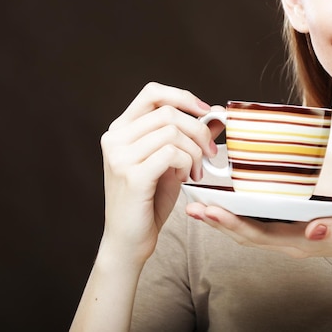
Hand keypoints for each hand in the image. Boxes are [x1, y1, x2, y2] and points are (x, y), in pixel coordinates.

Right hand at [99, 82, 220, 263]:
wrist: (130, 239)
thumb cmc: (151, 198)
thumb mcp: (173, 160)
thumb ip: (190, 135)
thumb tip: (216, 112)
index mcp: (121, 128)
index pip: (152, 92)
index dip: (183, 97)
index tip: (206, 112)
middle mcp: (115, 138)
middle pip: (168, 112)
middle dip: (198, 130)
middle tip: (210, 152)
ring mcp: (120, 156)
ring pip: (172, 132)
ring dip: (195, 151)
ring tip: (196, 171)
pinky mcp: (131, 175)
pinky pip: (171, 153)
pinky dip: (187, 163)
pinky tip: (186, 178)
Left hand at [185, 198, 331, 271]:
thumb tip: (311, 228)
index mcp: (306, 241)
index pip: (260, 235)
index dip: (232, 224)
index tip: (209, 210)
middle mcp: (293, 241)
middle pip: (247, 235)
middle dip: (218, 221)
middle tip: (192, 204)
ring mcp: (293, 237)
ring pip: (251, 231)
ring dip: (224, 219)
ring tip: (199, 203)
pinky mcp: (296, 229)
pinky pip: (262, 224)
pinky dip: (241, 215)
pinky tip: (229, 202)